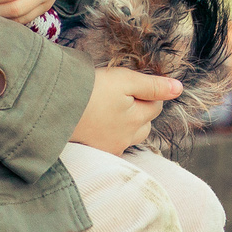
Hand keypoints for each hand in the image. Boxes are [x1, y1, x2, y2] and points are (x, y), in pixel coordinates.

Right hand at [69, 67, 184, 154]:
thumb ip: (152, 85)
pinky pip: (112, 143)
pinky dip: (110, 134)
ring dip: (127, 124)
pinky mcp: (94, 152)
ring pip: (130, 136)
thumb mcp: (123, 80)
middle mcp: (127, 138)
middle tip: (119, 95)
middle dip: (140, 110)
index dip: (148, 92)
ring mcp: (110, 147)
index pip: (156, 105)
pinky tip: (98, 122)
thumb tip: (179, 89)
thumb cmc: (89, 90)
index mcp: (136, 120)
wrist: (52, 106)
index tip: (130, 84)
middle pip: (145, 124)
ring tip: (109, 109)